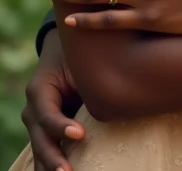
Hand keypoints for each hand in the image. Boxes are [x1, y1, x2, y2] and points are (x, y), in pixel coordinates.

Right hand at [21, 28, 83, 170]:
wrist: (63, 55)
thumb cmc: (76, 59)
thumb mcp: (80, 66)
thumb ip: (88, 84)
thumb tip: (114, 99)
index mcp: (39, 90)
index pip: (47, 114)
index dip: (61, 126)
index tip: (80, 134)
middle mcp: (34, 111)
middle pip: (41, 139)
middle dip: (53, 158)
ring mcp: (38, 125)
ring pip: (40, 152)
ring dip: (51, 167)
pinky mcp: (47, 134)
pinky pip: (46, 153)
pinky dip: (51, 166)